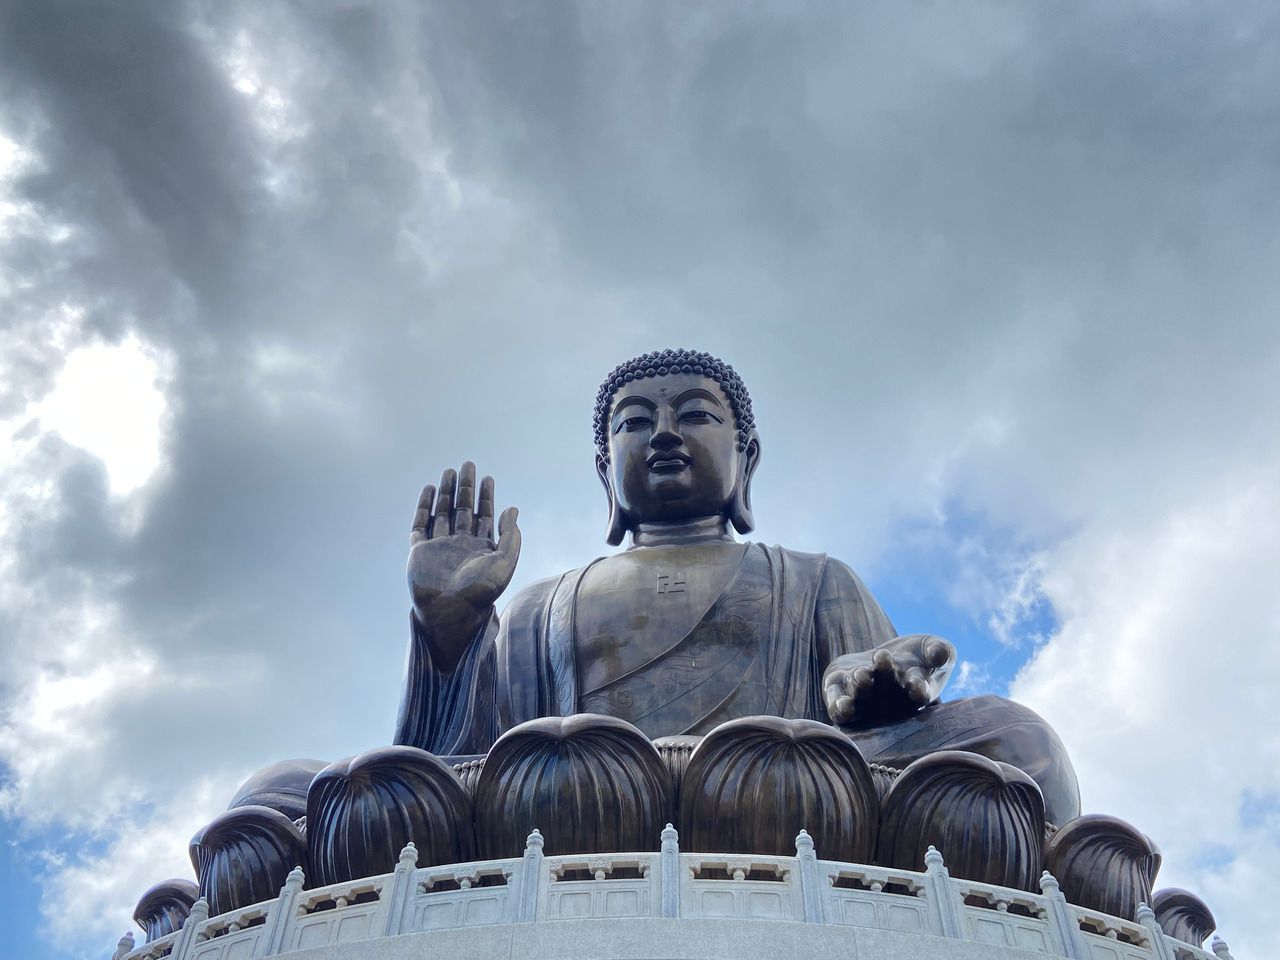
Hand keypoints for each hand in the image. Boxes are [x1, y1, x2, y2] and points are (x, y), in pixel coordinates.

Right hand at [407, 462, 520, 669]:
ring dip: (446, 492)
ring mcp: (439, 547)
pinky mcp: (420, 552)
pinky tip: (429, 489)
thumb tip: (513, 508)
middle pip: (463, 509)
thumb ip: (511, 535)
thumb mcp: (506, 561)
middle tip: (468, 465)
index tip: (488, 478)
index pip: (484, 516)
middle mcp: (460, 545)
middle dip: (466, 487)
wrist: (451, 611)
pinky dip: (424, 506)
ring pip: (442, 512)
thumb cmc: (482, 590)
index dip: (486, 497)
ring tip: (450, 471)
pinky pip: (421, 524)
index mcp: (481, 548)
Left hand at [823, 634, 954, 725]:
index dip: (918, 690)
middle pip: (887, 692)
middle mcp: (889, 703)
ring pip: (862, 700)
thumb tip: (940, 653)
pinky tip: (841, 705)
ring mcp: (864, 703)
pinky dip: (839, 708)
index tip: (918, 685)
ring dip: (862, 689)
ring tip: (862, 675)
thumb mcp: (932, 647)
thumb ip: (941, 651)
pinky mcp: (840, 698)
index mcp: (915, 692)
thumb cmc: (915, 656)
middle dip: (884, 675)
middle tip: (883, 657)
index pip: (919, 694)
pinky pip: (838, 709)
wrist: (881, 659)